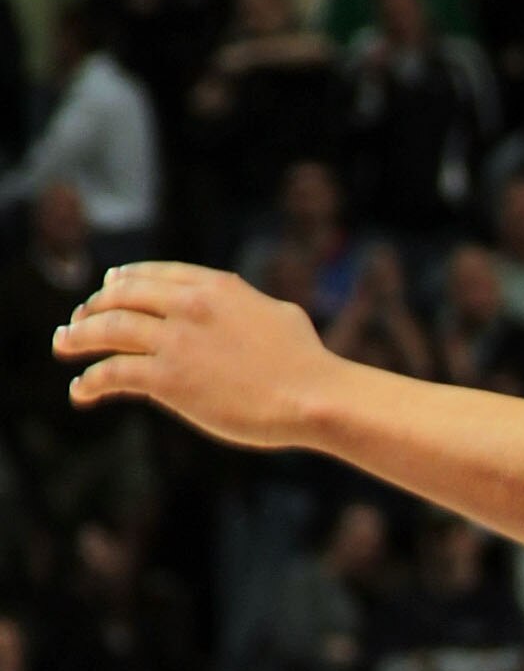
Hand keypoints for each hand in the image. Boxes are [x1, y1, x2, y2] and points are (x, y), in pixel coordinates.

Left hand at [59, 265, 350, 450]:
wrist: (313, 396)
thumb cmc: (307, 362)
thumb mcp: (277, 313)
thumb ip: (245, 303)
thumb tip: (235, 302)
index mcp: (217, 287)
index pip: (155, 274)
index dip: (126, 278)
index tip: (109, 285)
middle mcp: (189, 306)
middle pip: (122, 295)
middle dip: (94, 306)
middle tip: (79, 320)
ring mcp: (175, 341)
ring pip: (106, 329)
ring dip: (77, 337)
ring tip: (64, 345)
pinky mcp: (167, 379)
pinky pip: (112, 373)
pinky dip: (90, 381)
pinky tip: (82, 390)